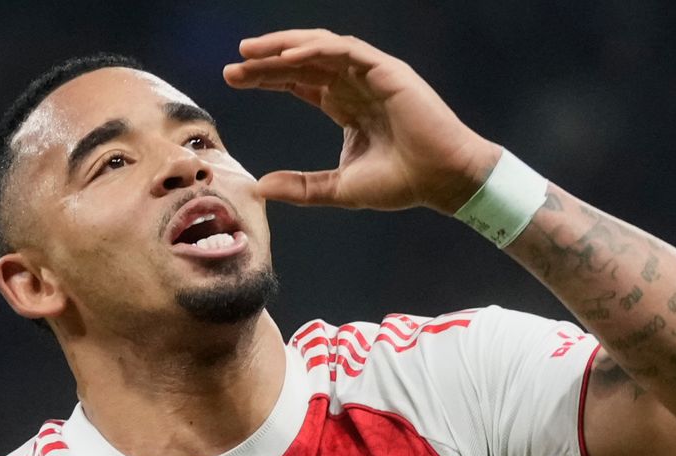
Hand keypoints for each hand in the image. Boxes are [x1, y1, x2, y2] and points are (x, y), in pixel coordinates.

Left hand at [223, 29, 500, 213]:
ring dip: (284, 47)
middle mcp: (356, 85)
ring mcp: (371, 74)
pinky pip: (344, 51)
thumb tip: (259, 188)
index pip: (299, 82)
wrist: (443, 180)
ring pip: (319, 49)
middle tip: (232, 66)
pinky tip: (286, 56)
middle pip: (303, 62)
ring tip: (250, 52)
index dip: (267, 78)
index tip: (233, 80)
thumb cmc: (401, 183)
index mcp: (346, 106)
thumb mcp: (339, 188)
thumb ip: (301, 186)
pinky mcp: (386, 70)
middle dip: (266, 62)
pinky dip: (314, 49)